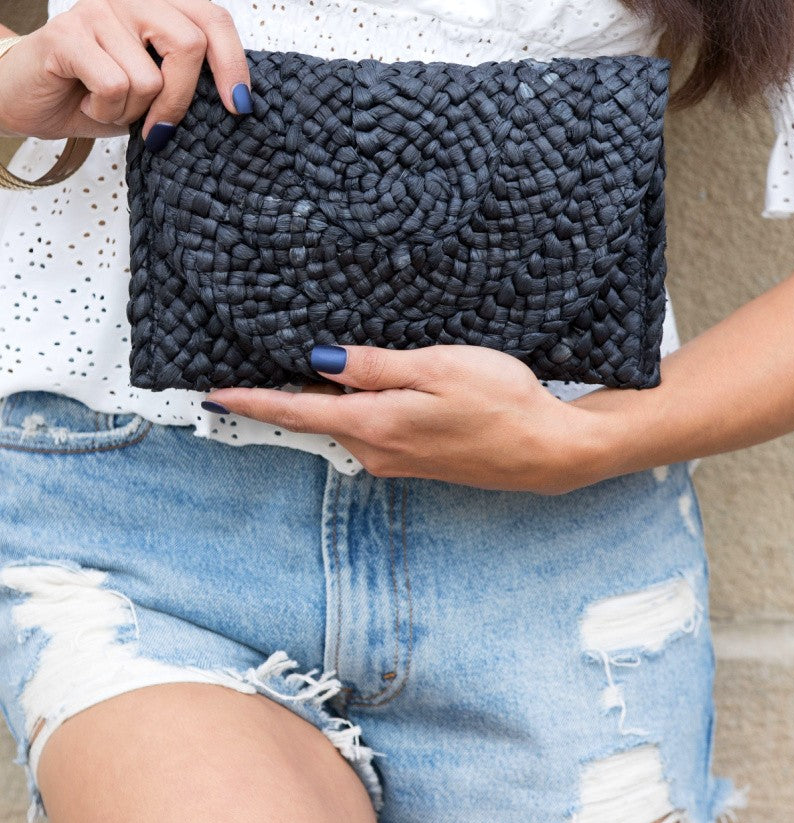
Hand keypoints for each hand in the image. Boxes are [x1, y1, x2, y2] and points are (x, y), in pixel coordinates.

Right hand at [0, 0, 250, 142]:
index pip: (214, 20)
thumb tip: (236, 101)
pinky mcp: (66, 31)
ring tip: (107, 103)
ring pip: (148, 77)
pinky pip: (114, 86)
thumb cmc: (95, 90)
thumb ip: (189, 77)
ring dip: (131, 111)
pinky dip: (105, 110)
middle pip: (190, 45)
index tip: (238, 106)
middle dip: (180, 100)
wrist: (26, 97)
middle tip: (160, 129)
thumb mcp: (155, 84)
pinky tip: (87, 101)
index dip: (233, 65)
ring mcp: (96, 5)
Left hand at [205, 344, 609, 492]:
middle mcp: (377, 451)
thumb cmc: (501, 402)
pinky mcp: (415, 460)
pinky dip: (352, 410)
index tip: (215, 394)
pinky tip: (360, 388)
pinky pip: (367, 431)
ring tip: (303, 369)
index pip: (298, 412)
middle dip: (282, 397)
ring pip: (343, 424)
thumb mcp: (435, 367)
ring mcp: (397, 460)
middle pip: (316, 419)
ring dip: (320, 402)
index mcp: (376, 425)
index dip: (253, 401)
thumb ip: (374, 367)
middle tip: (248, 369)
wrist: (548, 450)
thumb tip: (319, 362)